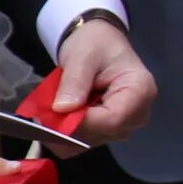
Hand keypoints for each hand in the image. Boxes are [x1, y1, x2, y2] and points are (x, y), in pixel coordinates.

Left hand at [52, 13, 158, 143]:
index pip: (113, 119)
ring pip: (92, 140)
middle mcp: (138, 113)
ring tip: (49, 111)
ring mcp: (125, 124)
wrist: (99, 42)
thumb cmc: (95, 43)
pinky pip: (86, 141)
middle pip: (103, 133)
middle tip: (42, 114)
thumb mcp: (82, 56)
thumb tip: (62, 110)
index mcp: (140, 91)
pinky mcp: (111, 130)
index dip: (81, 122)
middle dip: (70, 127)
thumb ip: (74, 82)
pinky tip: (55, 119)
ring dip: (67, 130)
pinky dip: (68, 134)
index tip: (54, 115)